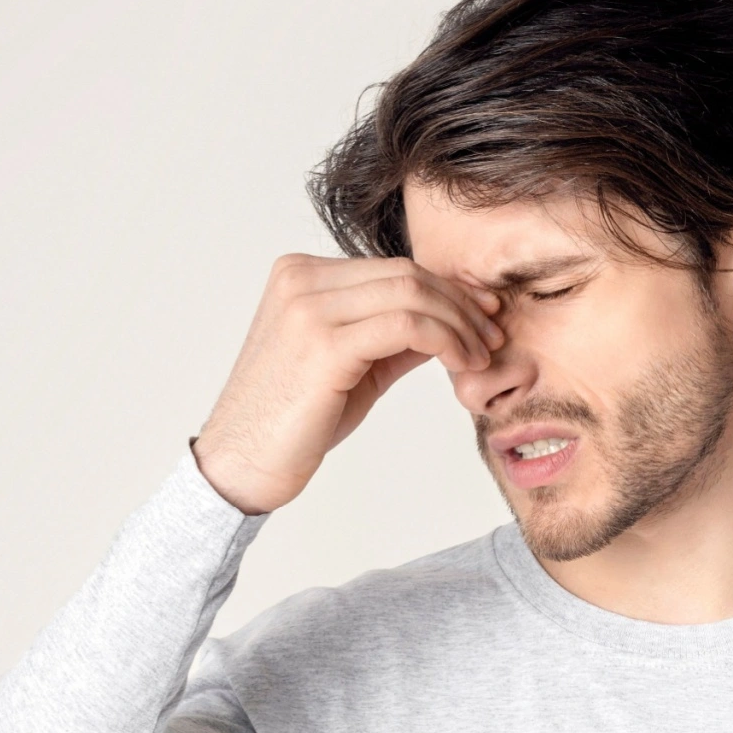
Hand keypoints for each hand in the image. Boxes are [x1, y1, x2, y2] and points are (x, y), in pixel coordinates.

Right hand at [192, 253, 503, 513]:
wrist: (240, 465)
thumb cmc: (290, 422)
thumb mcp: (348, 366)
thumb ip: (391, 337)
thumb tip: (450, 323)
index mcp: (298, 274)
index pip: (390, 267)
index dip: (445, 288)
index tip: (482, 314)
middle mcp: (299, 280)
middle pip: (406, 273)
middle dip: (460, 302)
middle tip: (493, 334)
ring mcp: (308, 308)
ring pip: (411, 292)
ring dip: (459, 323)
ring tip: (481, 354)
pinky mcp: (324, 344)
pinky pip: (406, 325)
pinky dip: (445, 339)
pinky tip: (461, 363)